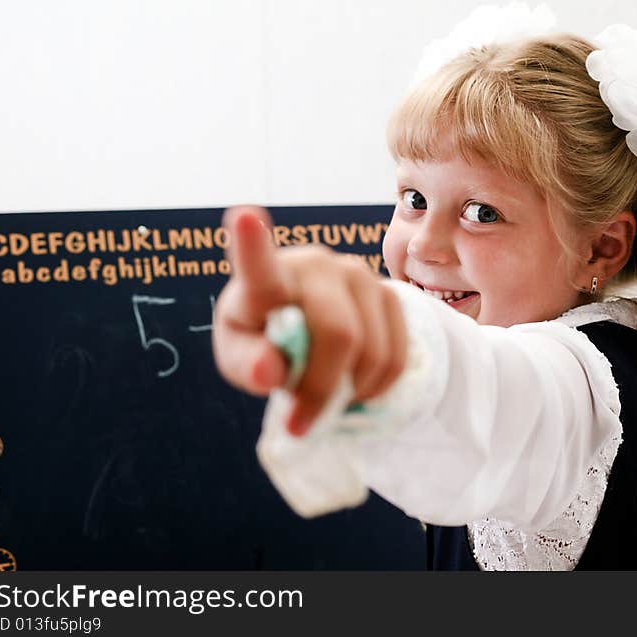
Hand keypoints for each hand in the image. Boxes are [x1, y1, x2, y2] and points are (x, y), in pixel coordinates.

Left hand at [212, 205, 407, 435]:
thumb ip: (248, 366)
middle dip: (323, 389)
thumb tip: (270, 372)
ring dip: (351, 392)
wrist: (306, 326)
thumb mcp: (240, 360)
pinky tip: (355, 386)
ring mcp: (359, 274)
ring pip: (373, 351)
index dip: (251, 243)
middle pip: (339, 334)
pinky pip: (395, 357)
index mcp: (266, 279)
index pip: (258, 264)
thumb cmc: (263, 340)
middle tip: (301, 422)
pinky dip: (376, 387)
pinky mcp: (389, 293)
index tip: (244, 214)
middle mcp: (315, 265)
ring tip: (328, 396)